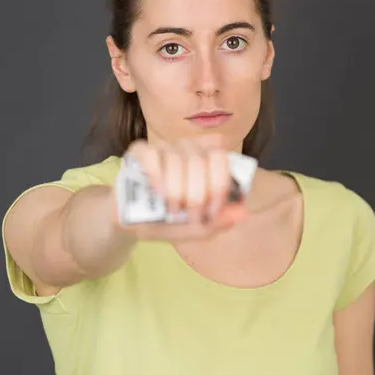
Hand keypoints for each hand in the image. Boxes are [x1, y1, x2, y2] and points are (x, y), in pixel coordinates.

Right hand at [117, 134, 249, 240]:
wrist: (129, 221)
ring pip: (176, 159)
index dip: (219, 184)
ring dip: (176, 190)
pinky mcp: (139, 151)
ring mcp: (162, 147)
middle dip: (198, 193)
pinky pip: (151, 154)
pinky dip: (156, 175)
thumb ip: (218, 221)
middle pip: (200, 159)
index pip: (221, 156)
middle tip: (191, 215)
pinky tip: (157, 192)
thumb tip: (244, 213)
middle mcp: (186, 147)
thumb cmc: (166, 220)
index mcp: (206, 159)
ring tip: (171, 210)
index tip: (212, 210)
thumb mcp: (193, 228)